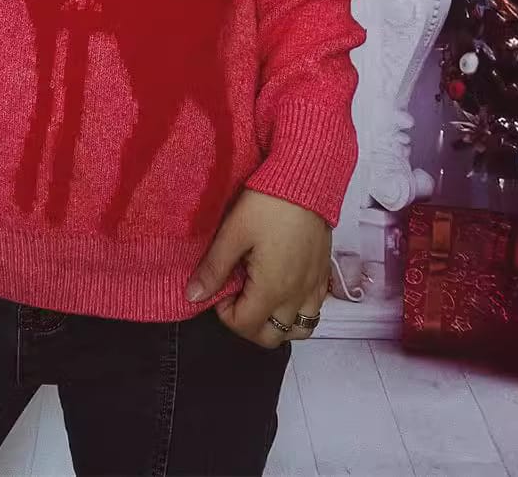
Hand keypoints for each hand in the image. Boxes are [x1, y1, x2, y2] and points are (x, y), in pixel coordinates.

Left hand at [184, 189, 329, 348]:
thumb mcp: (233, 233)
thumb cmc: (268, 204)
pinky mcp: (324, 274)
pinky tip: (283, 288)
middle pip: (271, 337)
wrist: (306, 180)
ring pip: (298, 329)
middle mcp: (297, 295)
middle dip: (248, 325)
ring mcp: (314, 287)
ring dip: (276, 324)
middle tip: (236, 296)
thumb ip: (214, 268)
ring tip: (260, 297)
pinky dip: (297, 310)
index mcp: (272, 289)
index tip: (219, 287)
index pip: (245, 326)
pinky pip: (314, 309)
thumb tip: (193, 296)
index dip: (224, 314)